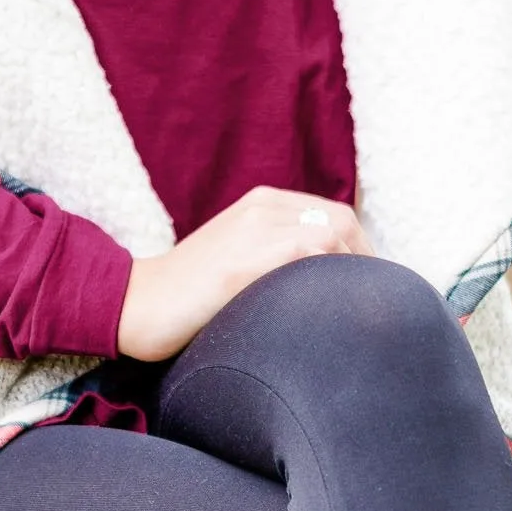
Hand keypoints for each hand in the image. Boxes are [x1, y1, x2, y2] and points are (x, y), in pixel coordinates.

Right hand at [118, 187, 369, 362]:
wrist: (139, 304)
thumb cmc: (187, 294)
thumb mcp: (236, 256)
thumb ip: (275, 253)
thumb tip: (322, 279)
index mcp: (261, 202)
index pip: (334, 215)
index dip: (361, 249)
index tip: (368, 284)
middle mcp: (262, 207)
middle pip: (342, 222)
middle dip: (367, 260)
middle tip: (373, 300)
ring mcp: (254, 230)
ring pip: (332, 236)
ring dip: (353, 272)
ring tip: (358, 308)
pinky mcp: (246, 261)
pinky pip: (310, 254)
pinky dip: (331, 277)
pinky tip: (332, 306)